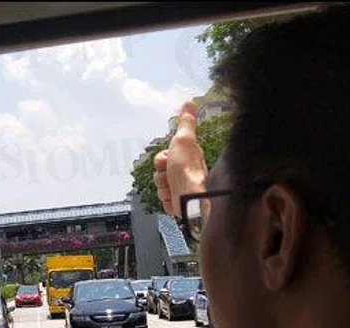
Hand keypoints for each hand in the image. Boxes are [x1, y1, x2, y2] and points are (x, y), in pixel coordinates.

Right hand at [154, 100, 208, 217]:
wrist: (190, 201)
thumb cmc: (187, 173)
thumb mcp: (185, 140)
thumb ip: (186, 122)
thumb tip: (190, 102)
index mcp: (187, 158)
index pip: (162, 157)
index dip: (161, 159)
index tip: (168, 161)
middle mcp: (185, 173)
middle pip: (159, 172)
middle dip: (161, 175)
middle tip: (170, 175)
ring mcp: (181, 188)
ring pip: (160, 187)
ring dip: (163, 188)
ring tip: (174, 189)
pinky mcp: (178, 203)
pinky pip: (163, 201)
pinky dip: (166, 200)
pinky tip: (174, 198)